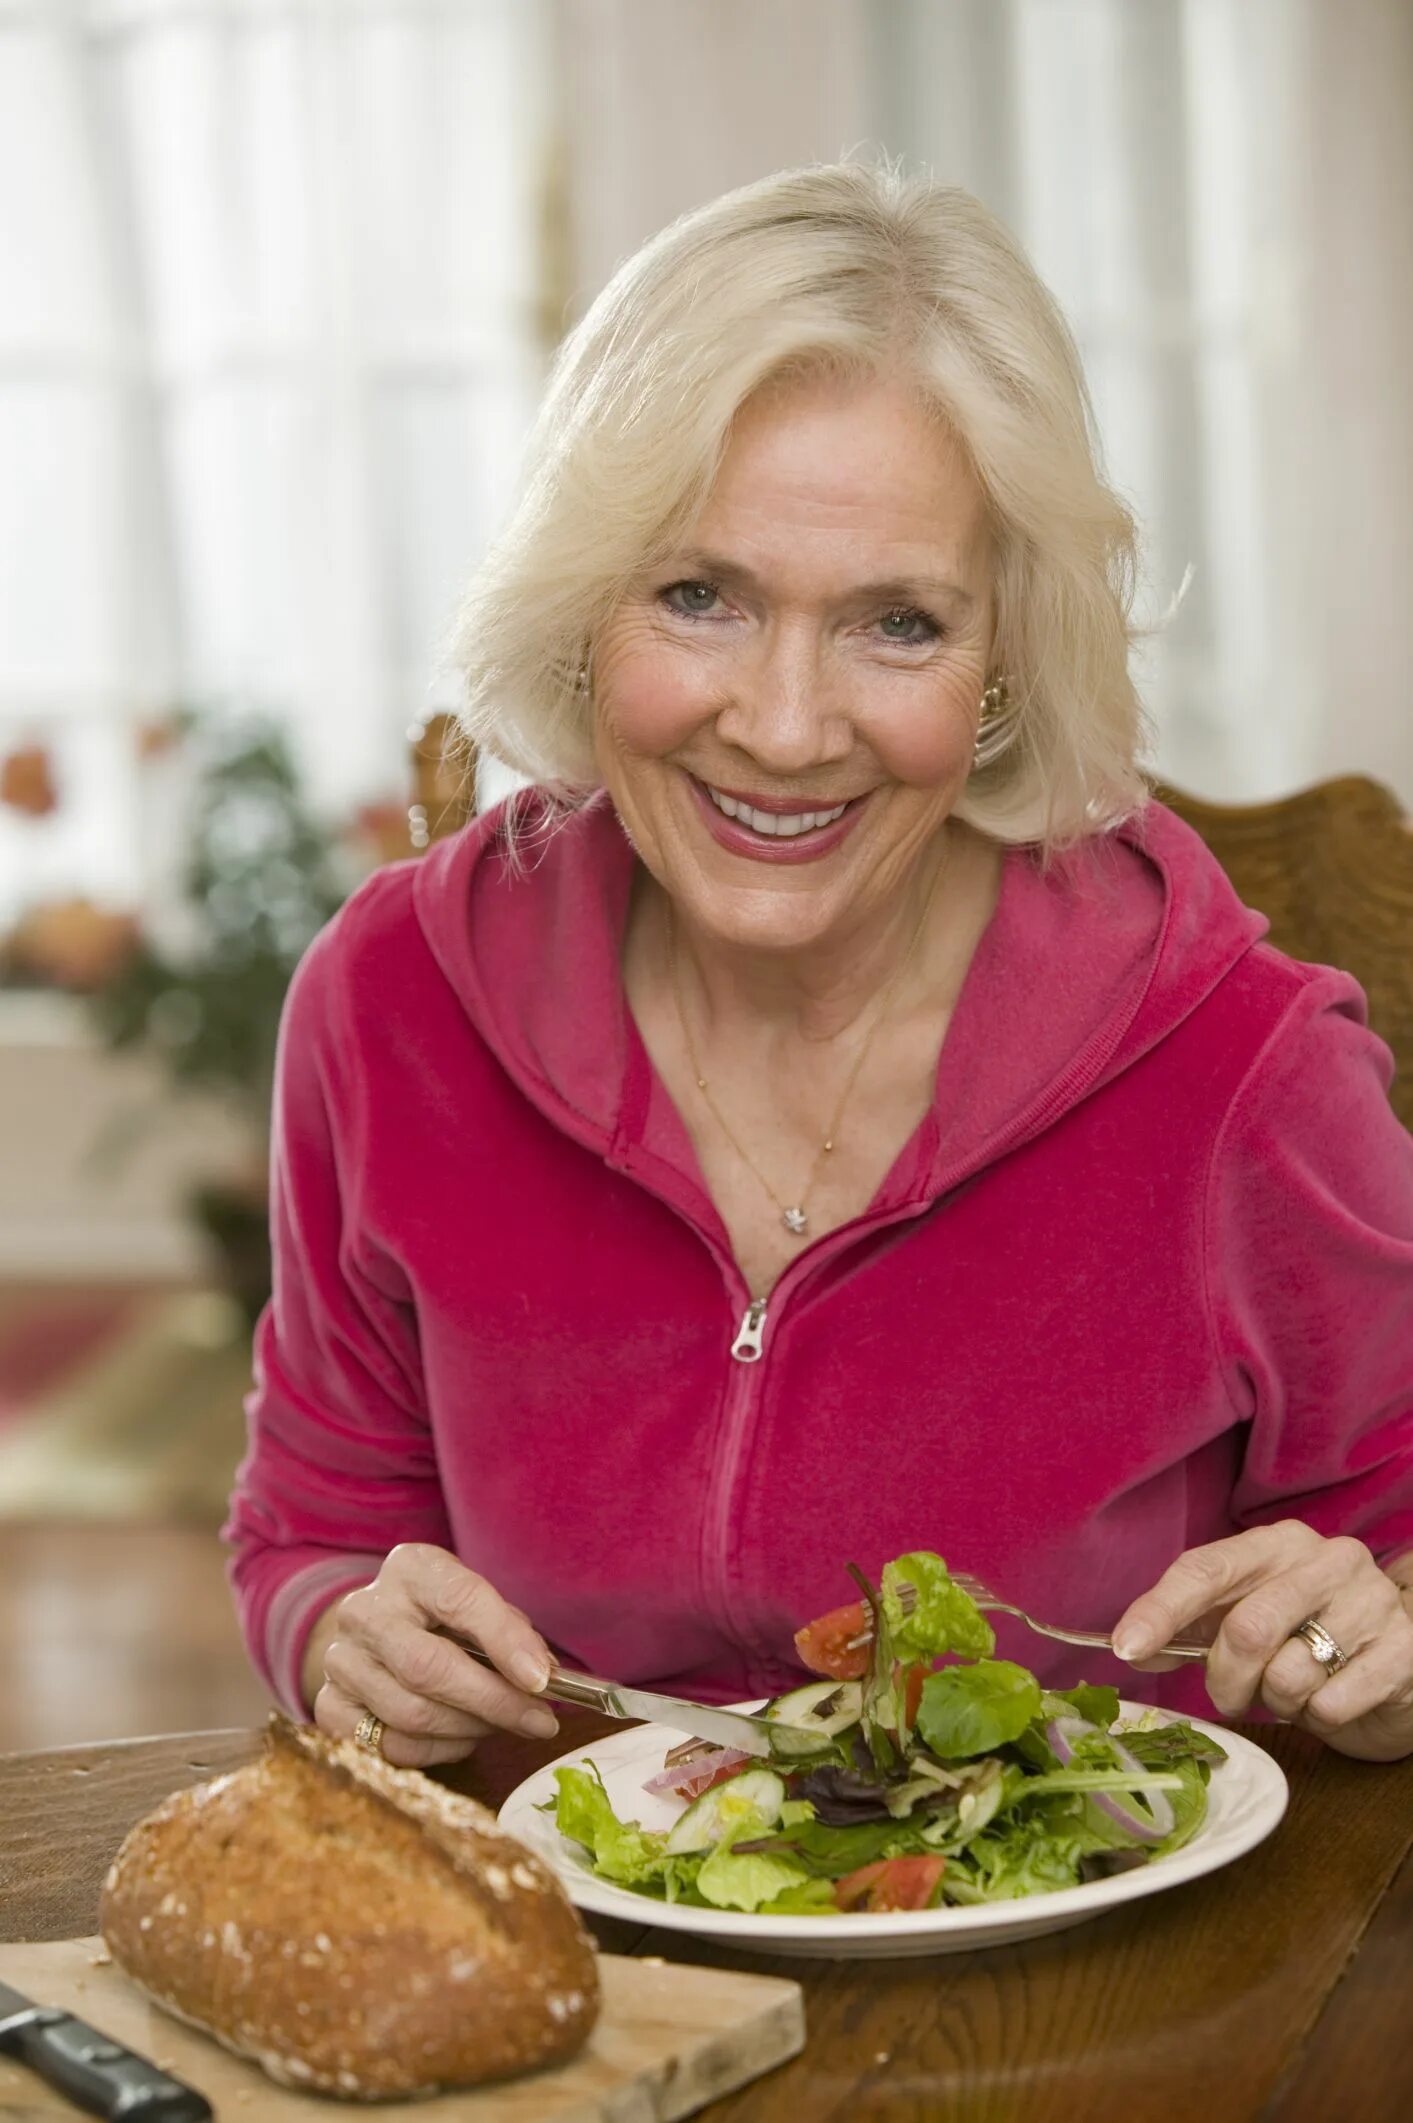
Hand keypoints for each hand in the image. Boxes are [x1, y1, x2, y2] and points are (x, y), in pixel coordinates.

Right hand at [310, 1543, 559, 1766]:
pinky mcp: (329, 1706)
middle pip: (428, 1667)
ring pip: (411, 1713)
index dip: (504, 1640)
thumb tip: (540, 1678)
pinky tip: (461, 1737)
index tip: (542, 1679)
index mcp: (410, 1569)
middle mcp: (365, 1610)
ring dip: (470, 1729)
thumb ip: (509, 1631)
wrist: (373, 1631)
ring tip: (500, 1725)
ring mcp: (340, 1660)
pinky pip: (391, 1746)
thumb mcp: (475, 1604)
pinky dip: (439, 1750)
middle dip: (493, 1701)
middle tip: (539, 1721)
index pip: (459, 1598)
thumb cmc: (441, 1618)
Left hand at [1112, 1522, 1412, 1762]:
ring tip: (1289, 1693)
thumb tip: (1132, 1648)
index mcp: (1277, 1543)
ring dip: (1275, 1701)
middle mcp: (1327, 1558)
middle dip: (1225, 1679)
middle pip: (1248, 1628)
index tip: (1127, 1649)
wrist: (1398, 1658)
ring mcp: (1371, 1601)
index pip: (1206, 1567)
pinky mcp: (1404, 1649)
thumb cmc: (1308, 1637)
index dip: (1161, 1609)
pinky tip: (1328, 1699)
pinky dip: (1316, 1717)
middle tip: (1228, 1697)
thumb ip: (1193, 1628)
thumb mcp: (1246, 1620)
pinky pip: (1332, 1702)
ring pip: (1290, 1671)